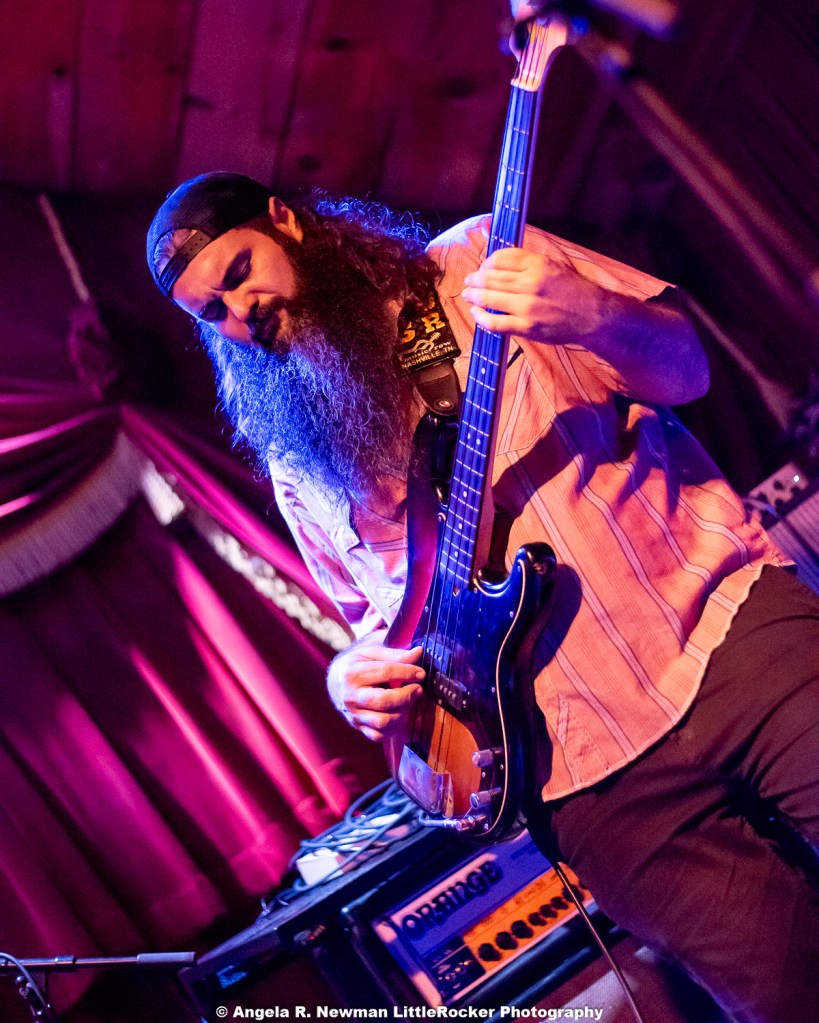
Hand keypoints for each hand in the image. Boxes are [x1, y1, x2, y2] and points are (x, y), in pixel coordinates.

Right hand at [327, 630, 423, 741]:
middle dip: (406, 695)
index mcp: (353, 673)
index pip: (385, 672)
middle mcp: (351, 696)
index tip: (421, 673)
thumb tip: (418, 652)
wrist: (335, 680)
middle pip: (384, 701)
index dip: (407, 672)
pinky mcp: (357, 726)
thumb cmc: (357, 663)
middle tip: (418, 689)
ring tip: (408, 702)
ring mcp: (353, 714)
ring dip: (402, 712)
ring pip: (382, 721)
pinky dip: (393, 728)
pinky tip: (399, 714)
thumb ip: (395, 654)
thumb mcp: (372, 652)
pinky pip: (378, 735)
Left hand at [461, 245, 602, 344]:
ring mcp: (527, 306)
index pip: (501, 259)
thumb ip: (526, 260)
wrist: (591, 316)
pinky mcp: (526, 326)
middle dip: (475, 279)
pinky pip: (495, 322)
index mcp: (538, 264)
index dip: (487, 262)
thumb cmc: (573, 289)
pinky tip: (475, 313)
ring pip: (490, 298)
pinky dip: (481, 317)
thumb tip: (498, 254)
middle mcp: (531, 283)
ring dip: (473, 296)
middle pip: (491, 278)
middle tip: (468, 280)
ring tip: (467, 294)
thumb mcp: (553, 264)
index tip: (484, 267)